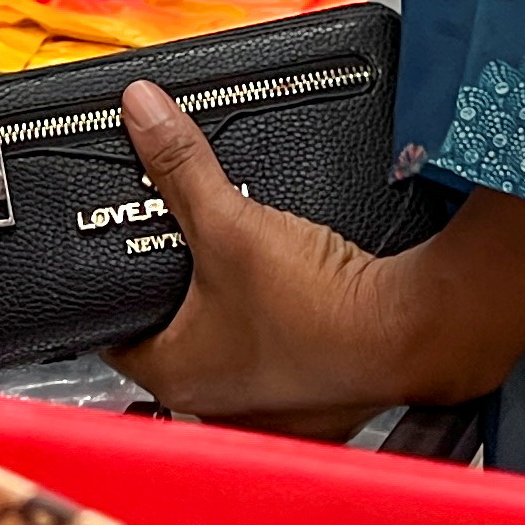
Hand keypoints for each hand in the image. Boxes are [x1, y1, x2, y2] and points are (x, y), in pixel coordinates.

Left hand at [102, 83, 406, 432]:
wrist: (412, 332)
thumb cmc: (321, 307)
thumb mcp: (231, 222)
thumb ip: (180, 164)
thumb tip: (143, 114)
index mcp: (179, 375)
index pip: (116, 335)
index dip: (113, 292)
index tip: (116, 262)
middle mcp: (221, 405)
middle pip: (176, 341)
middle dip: (178, 298)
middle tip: (183, 255)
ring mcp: (271, 410)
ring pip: (232, 353)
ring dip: (233, 317)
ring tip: (240, 272)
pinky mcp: (316, 402)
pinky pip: (283, 361)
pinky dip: (281, 333)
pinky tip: (292, 300)